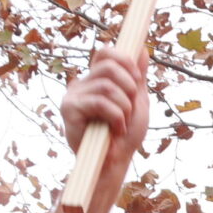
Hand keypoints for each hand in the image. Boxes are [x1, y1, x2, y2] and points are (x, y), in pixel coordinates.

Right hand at [59, 46, 150, 212]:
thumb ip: (137, 77)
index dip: (124, 60)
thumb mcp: (137, 102)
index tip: (137, 78)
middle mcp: (82, 84)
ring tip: (122, 123)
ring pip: (107, 86)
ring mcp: (73, 95)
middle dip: (129, 86)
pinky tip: (115, 130)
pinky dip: (116, 117)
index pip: (105, 53)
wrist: (113, 162)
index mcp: (96, 79)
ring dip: (124, 107)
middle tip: (130, 107)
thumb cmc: (124, 135)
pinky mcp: (68, 109)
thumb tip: (143, 50)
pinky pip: (100, 103)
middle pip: (108, 65)